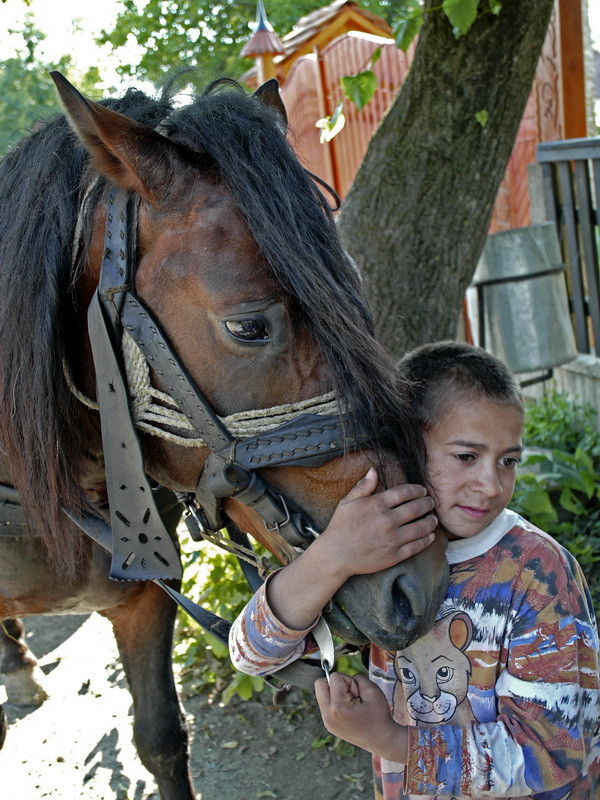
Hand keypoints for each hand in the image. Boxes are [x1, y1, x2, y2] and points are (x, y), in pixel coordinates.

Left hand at [314, 672, 407, 761]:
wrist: (382, 740)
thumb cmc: (379, 716)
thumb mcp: (373, 690)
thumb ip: (358, 678)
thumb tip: (346, 679)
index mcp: (338, 707)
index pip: (334, 677)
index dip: (349, 681)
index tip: (358, 694)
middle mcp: (328, 716)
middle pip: (320, 684)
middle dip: (335, 684)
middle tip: (350, 694)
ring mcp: (327, 722)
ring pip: (322, 693)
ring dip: (335, 693)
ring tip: (350, 704)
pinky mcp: (329, 725)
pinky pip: (326, 704)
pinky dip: (336, 702)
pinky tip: (348, 710)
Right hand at [318, 467, 436, 582]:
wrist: (335, 555)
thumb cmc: (340, 527)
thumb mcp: (347, 502)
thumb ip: (363, 486)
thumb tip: (374, 470)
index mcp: (377, 504)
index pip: (404, 492)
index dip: (417, 490)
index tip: (422, 491)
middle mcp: (388, 520)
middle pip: (416, 508)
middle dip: (427, 504)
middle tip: (431, 502)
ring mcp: (392, 539)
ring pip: (420, 528)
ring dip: (430, 522)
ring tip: (433, 519)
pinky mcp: (394, 555)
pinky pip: (416, 546)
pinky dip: (426, 540)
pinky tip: (430, 536)